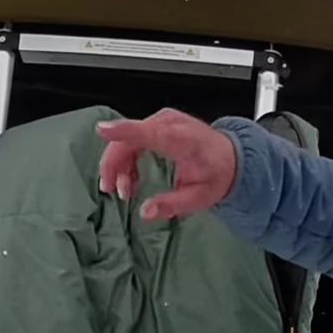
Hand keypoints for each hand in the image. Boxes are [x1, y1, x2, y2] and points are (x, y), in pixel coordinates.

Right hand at [94, 109, 238, 220]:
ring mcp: (163, 121)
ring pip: (127, 139)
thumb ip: (171, 205)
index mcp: (183, 140)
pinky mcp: (158, 123)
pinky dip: (126, 158)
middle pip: (129, 139)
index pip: (148, 132)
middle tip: (113, 190)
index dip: (123, 131)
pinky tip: (131, 178)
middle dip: (114, 165)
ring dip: (118, 164)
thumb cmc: (216, 173)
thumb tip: (145, 211)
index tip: (102, 131)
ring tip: (125, 190)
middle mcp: (170, 124)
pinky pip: (133, 137)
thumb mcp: (199, 197)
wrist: (230, 157)